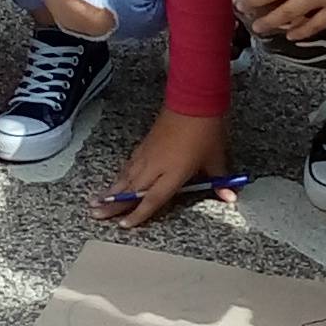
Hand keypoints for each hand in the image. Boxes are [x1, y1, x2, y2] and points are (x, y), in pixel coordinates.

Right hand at [97, 107, 232, 231]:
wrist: (194, 100)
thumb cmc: (206, 129)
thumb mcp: (216, 157)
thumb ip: (219, 180)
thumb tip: (230, 196)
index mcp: (173, 173)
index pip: (153, 199)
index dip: (138, 214)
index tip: (123, 225)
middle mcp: (156, 166)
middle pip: (131, 190)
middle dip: (112, 204)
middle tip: (94, 214)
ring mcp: (148, 153)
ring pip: (126, 176)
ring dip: (110, 189)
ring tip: (94, 201)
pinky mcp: (145, 143)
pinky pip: (129, 164)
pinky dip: (120, 174)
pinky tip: (115, 179)